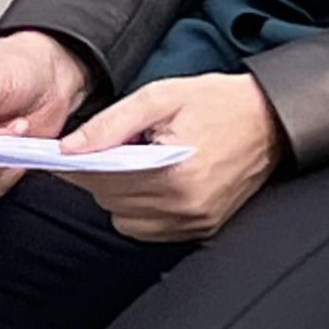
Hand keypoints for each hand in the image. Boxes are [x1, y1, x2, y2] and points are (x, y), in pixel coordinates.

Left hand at [61, 72, 287, 243]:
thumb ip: (110, 124)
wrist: (269, 120)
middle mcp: (185, 207)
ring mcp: (195, 223)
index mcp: (173, 174)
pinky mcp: (202, 230)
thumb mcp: (159, 97)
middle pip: (110, 201)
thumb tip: (69, 149)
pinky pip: (149, 230)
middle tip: (107, 146)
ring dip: (118, 194)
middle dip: (99, 174)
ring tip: (135, 161)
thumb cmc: (217, 103)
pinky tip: (151, 180)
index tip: (59, 154)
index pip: (102, 180)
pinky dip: (140, 209)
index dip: (76, 166)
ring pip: (125, 220)